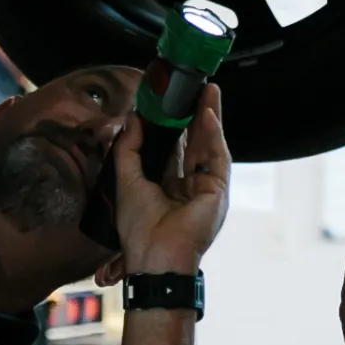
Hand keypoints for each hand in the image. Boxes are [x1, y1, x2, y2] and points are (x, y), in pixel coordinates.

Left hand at [111, 82, 228, 277]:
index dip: (173, 124)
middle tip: (195, 88)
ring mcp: (205, 188)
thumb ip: (128, 148)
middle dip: (195, 114)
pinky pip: (217, 157)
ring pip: (209, 145)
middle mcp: (189, 185)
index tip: (170, 101)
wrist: (154, 256)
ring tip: (207, 91)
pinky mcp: (218, 190)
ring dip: (209, 117)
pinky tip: (208, 114)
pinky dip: (214, 134)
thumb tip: (133, 118)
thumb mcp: (126, 180)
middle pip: (195, 142)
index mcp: (168, 186)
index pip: (174, 148)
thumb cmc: (139, 229)